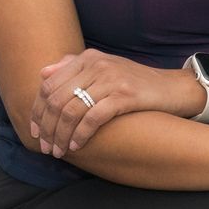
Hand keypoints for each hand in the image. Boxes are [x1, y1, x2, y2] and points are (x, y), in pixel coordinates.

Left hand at [30, 49, 194, 157]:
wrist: (172, 88)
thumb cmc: (136, 83)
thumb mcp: (104, 68)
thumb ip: (73, 67)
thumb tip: (42, 73)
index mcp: (87, 57)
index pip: (49, 84)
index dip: (37, 110)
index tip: (35, 131)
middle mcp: (96, 65)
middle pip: (57, 99)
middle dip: (47, 127)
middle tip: (45, 147)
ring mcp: (111, 79)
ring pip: (71, 110)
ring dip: (61, 135)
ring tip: (59, 150)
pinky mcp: (124, 96)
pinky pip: (92, 118)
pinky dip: (80, 135)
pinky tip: (77, 146)